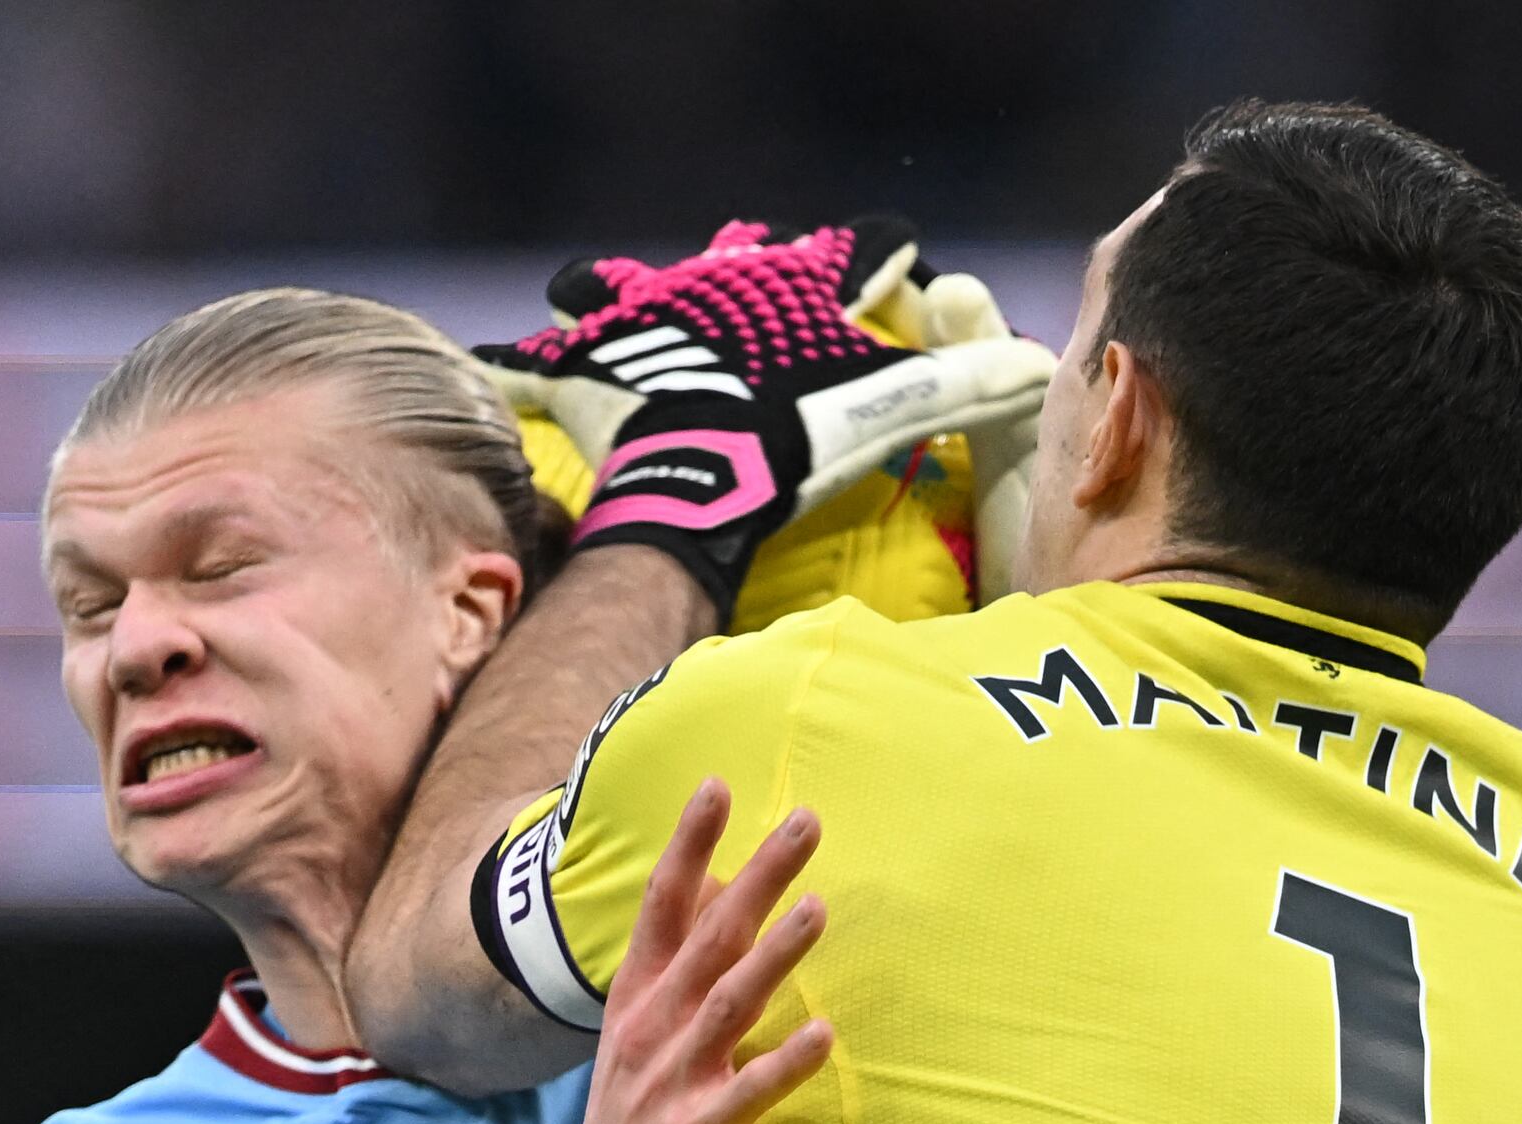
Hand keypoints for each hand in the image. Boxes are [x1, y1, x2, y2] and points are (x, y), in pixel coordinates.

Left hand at [478, 219, 1038, 614]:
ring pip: (630, 286)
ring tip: (606, 297)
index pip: (862, 250)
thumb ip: (958, 385)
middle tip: (756, 265)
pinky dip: (513, 362)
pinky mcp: (586, 364)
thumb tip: (1034, 365)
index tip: (898, 265)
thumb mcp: (885, 410)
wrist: (698, 475)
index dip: (883, 258)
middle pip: (741, 260)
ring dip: (624, 294)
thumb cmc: (793, 441)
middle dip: (751, 264)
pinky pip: (533, 359)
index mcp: (797, 285)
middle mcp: (719, 285)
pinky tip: (487, 358)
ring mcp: (649, 318)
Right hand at [573, 779, 831, 1123]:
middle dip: (757, 876)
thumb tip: (710, 885)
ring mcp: (672, 1081)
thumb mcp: (639, 1033)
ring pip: (729, 1003)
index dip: (688, 845)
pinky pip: (749, 1092)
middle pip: (707, 937)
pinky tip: (825, 1036)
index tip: (718, 785)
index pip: (661, 907)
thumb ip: (676, 963)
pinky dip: (786, 1064)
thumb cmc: (637, 1116)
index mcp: (636, 1000)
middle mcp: (652, 1030)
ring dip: (775, 955)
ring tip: (819, 909)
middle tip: (806, 823)